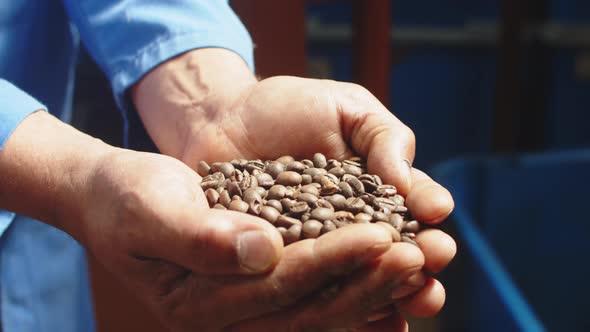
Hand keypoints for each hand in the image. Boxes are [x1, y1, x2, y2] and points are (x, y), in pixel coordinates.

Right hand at [0, 111, 433, 330]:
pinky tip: (400, 277)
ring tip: (429, 260)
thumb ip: (198, 235)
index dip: (332, 261)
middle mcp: (228, 317)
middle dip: (373, 280)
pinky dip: (360, 288)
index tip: (383, 235)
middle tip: (428, 252)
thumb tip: (263, 250)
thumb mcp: (150, 208)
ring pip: (325, 306)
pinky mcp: (261, 289)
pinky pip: (318, 296)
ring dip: (380, 286)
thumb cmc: (127, 198)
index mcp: (198, 303)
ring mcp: (246, 308)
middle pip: (314, 307)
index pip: (279, 287)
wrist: (118, 198)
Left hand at [132, 49, 455, 329]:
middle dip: (416, 264)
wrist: (224, 118)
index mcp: (372, 196)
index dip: (426, 217)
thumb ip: (383, 138)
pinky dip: (328, 302)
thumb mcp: (347, 109)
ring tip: (407, 293)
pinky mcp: (273, 264)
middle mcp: (348, 231)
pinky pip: (301, 286)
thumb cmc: (289, 108)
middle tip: (429, 261)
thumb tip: (407, 183)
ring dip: (382, 290)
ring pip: (352, 280)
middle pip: (389, 257)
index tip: (437, 220)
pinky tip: (355, 317)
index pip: (409, 215)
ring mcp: (312, 252)